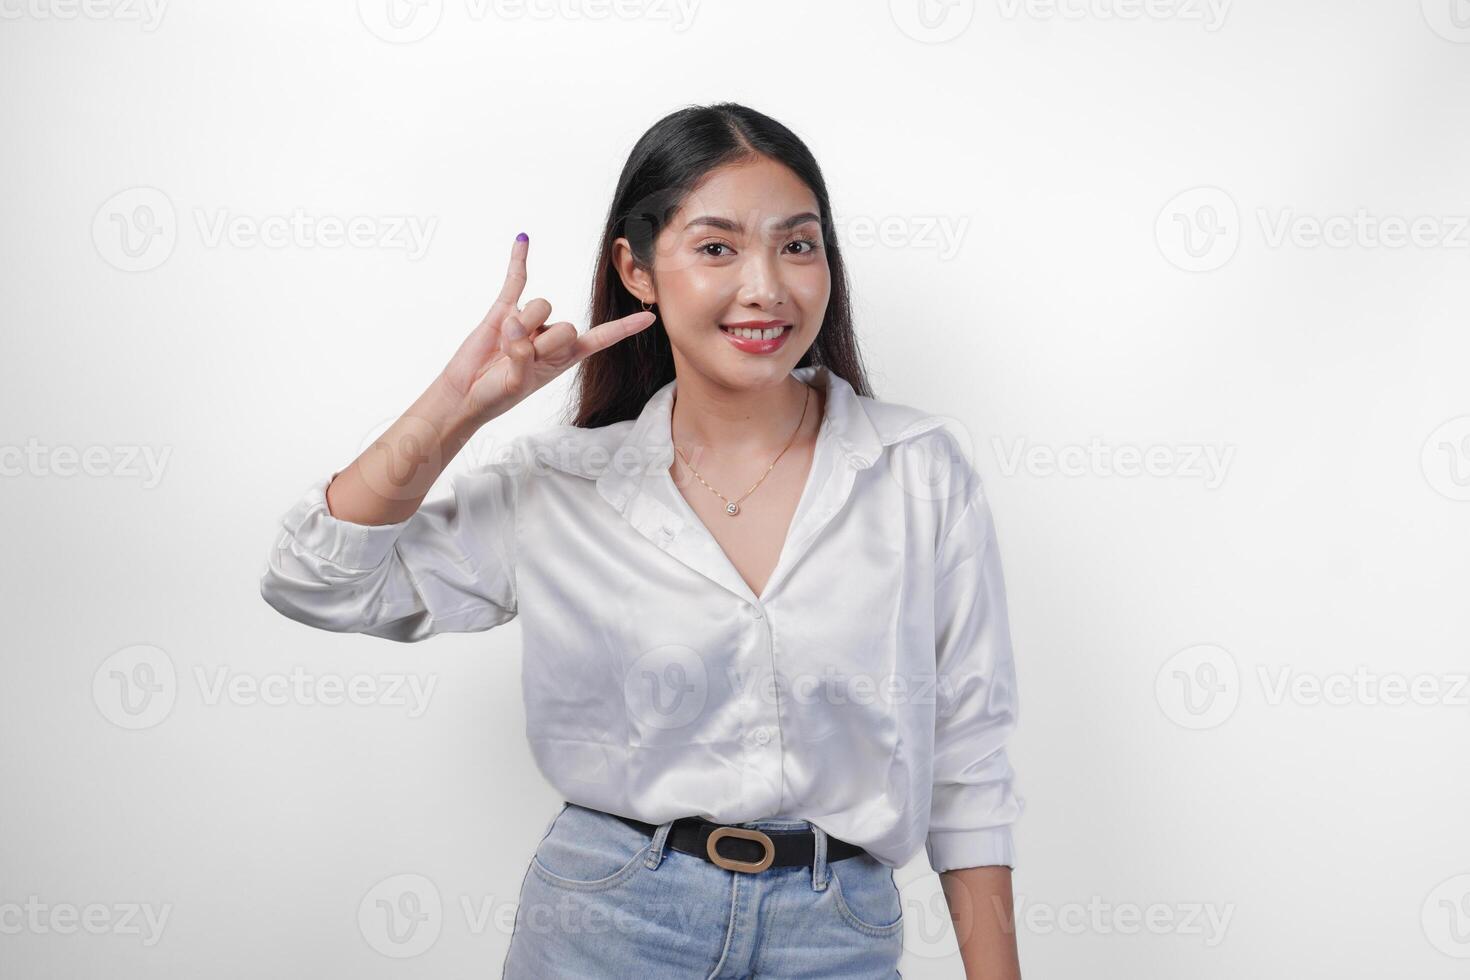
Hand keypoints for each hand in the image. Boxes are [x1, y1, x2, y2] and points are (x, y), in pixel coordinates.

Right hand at [439, 234, 656, 425]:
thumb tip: (517, 327)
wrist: (464, 394)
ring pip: (539, 307)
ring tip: (502, 347)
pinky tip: (522, 240)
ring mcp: (528, 321)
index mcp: (564, 357)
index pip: (600, 339)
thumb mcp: (517, 383)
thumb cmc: (495, 396)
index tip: (650, 317)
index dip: (623, 328)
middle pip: (563, 324)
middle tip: (517, 361)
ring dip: (519, 329)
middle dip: (540, 344)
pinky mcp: (503, 309)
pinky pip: (515, 280)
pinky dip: (519, 260)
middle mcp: (550, 336)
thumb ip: (523, 356)